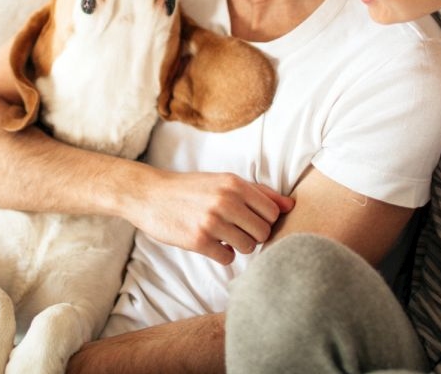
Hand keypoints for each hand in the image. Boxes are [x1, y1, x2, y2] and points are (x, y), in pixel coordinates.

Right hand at [133, 172, 293, 264]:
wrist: (150, 195)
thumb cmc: (191, 189)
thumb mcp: (224, 182)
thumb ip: (259, 193)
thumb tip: (291, 206)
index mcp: (235, 184)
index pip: (273, 212)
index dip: (264, 220)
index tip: (249, 219)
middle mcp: (226, 201)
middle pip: (264, 232)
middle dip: (253, 235)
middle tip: (235, 230)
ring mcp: (212, 221)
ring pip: (249, 247)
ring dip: (238, 246)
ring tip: (222, 236)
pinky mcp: (199, 241)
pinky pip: (228, 258)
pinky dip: (222, 254)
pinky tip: (210, 243)